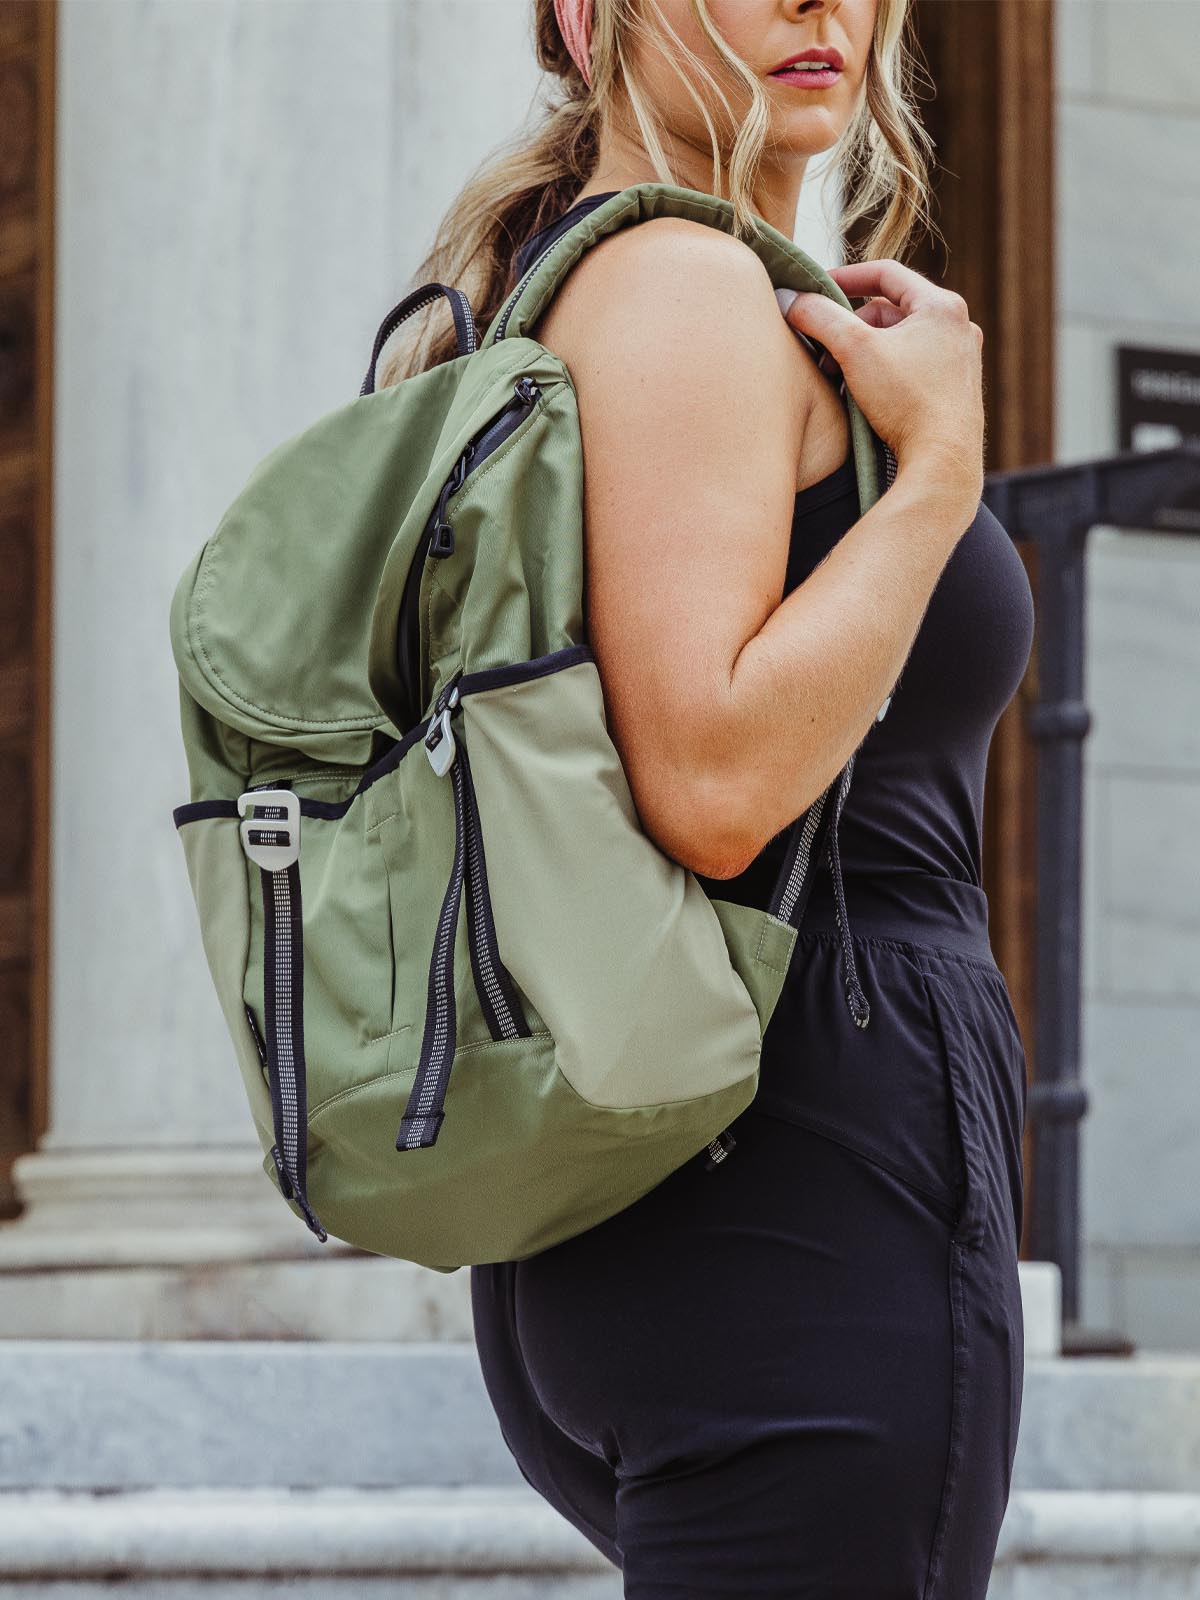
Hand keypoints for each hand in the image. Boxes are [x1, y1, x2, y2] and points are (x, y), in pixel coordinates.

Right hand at [780, 259, 984, 518]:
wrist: (943, 463)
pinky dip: (883, 374)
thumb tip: (789, 298)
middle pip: (889, 311)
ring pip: (899, 342)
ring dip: (863, 354)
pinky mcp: (955, 392)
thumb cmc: (906, 402)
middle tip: (822, 352)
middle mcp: (958, 328)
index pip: (885, 273)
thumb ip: (818, 316)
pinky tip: (863, 397)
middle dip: (849, 328)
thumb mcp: (854, 350)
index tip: (814, 288)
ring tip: (839, 379)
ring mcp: (960, 361)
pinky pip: (911, 368)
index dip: (844, 276)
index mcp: (942, 306)